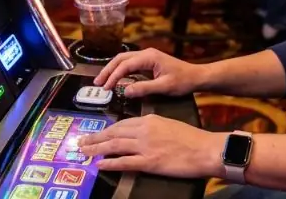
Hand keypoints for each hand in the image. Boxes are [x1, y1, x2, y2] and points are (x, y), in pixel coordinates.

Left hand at [78, 114, 224, 177]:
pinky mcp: (149, 162)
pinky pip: (125, 162)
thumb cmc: (190, 138)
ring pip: (114, 146)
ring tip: (84, 152)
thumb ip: (151, 126)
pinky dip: (110, 163)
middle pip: (113, 134)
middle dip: (95, 138)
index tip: (96, 133)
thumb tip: (138, 131)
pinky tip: (100, 164)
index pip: (121, 124)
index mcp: (149, 120)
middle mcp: (144, 131)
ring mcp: (145, 147)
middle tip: (81, 141)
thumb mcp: (168, 124)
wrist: (204, 149)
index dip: (106, 130)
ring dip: (96, 149)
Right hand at [94, 47, 203, 97]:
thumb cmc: (183, 81)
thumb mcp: (164, 87)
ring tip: (103, 82)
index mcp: (149, 57)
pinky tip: (116, 80)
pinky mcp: (149, 62)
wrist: (196, 76)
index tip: (105, 88)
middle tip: (97, 83)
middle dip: (108, 70)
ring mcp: (147, 56)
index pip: (125, 65)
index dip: (113, 76)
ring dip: (112, 70)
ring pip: (124, 60)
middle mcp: (146, 53)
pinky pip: (130, 64)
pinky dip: (120, 71)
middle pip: (121, 59)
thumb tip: (125, 91)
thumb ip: (144, 88)